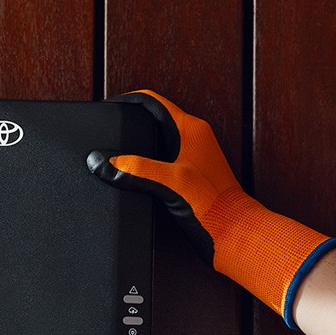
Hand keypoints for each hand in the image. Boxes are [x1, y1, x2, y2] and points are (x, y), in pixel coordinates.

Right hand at [87, 89, 335, 329]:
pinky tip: (136, 176)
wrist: (231, 233)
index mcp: (192, 128)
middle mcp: (194, 138)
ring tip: (118, 154)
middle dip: (133, 125)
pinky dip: (148, 164)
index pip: (155, 102)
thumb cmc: (212, 206)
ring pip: (160, 141)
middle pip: (156, 120)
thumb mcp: (168, 182)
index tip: (110, 108)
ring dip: (140, 147)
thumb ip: (135, 169)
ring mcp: (194, 156)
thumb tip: (104, 161)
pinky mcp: (191, 174)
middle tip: (110, 133)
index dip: (130, 101)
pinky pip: (164, 160)